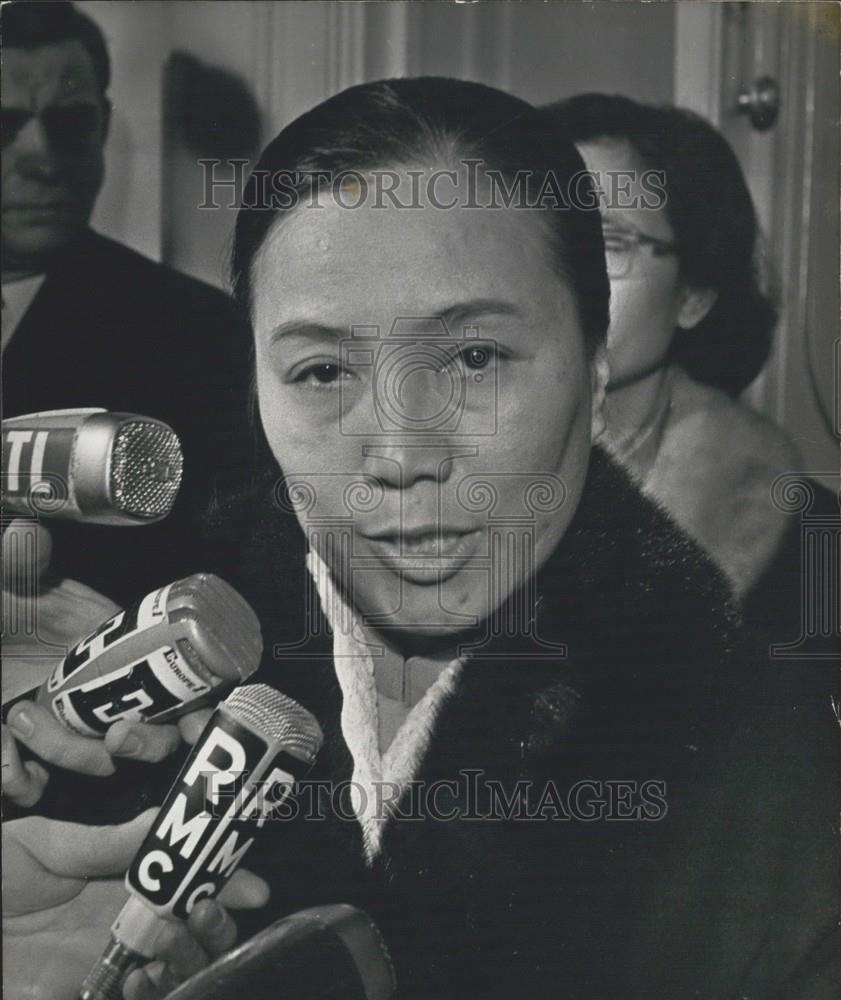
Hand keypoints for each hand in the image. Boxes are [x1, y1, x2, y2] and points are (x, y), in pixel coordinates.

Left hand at [2, 520, 213, 806]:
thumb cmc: (4, 606)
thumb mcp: (12, 583)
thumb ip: (19, 562)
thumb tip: (28, 532)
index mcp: (121, 651)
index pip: (181, 685)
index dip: (198, 710)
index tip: (196, 719)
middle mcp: (106, 691)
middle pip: (148, 736)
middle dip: (147, 746)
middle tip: (118, 736)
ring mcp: (68, 723)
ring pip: (95, 761)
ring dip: (72, 753)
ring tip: (21, 718)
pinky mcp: (27, 751)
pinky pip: (39, 783)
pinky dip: (26, 780)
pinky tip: (8, 762)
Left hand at [2, 810, 269, 999]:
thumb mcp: (46, 846)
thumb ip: (105, 841)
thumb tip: (166, 818)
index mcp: (117, 880)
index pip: (184, 880)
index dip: (222, 881)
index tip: (251, 884)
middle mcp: (123, 924)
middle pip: (194, 930)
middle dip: (217, 921)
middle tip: (208, 908)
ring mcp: (108, 965)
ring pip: (179, 968)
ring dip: (188, 954)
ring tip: (167, 936)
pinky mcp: (92, 994)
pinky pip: (146, 997)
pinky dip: (157, 989)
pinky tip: (139, 976)